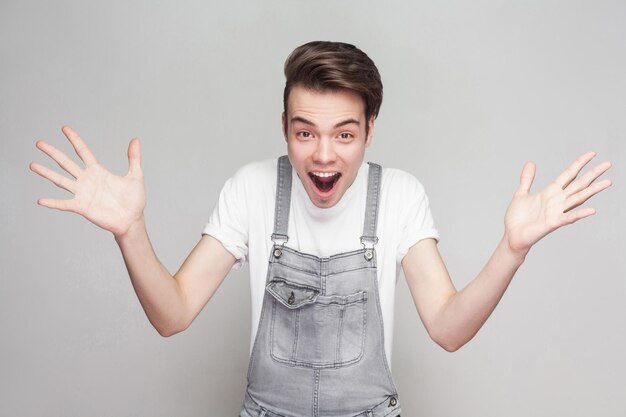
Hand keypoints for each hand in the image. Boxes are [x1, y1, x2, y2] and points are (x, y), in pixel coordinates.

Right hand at [30, 125, 145, 236]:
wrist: (132, 221)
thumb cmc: (134, 200)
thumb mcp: (135, 176)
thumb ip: (134, 158)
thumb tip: (136, 139)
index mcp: (98, 171)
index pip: (83, 151)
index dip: (75, 140)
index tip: (64, 128)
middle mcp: (87, 180)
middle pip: (66, 163)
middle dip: (53, 153)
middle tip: (39, 143)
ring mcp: (83, 193)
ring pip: (61, 180)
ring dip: (46, 173)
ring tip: (32, 165)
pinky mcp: (82, 207)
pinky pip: (65, 204)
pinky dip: (53, 202)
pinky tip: (41, 200)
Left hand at [504, 151, 611, 255]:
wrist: (512, 236)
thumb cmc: (518, 218)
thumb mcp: (521, 194)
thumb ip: (527, 179)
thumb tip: (531, 162)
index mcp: (550, 192)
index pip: (569, 174)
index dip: (579, 163)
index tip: (592, 153)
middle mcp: (557, 200)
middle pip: (579, 184)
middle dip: (593, 174)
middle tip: (608, 163)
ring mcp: (556, 211)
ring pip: (578, 198)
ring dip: (593, 191)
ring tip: (608, 182)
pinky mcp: (553, 223)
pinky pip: (569, 218)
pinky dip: (580, 214)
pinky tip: (592, 210)